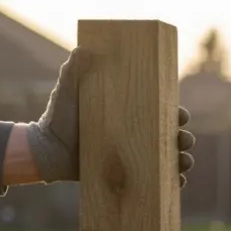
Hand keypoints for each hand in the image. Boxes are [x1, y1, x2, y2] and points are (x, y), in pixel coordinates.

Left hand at [26, 48, 196, 185]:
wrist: (46, 152)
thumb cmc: (57, 119)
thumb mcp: (67, 92)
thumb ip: (74, 71)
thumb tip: (82, 49)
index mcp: (129, 114)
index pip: (161, 112)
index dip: (176, 114)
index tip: (181, 116)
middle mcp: (135, 135)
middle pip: (170, 136)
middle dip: (184, 139)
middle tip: (183, 140)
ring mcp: (134, 157)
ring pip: (169, 159)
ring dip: (183, 160)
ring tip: (184, 162)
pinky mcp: (129, 177)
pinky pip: (156, 181)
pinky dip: (171, 182)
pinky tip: (178, 182)